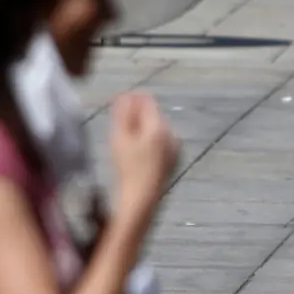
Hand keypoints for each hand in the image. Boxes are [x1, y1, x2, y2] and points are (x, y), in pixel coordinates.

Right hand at [109, 92, 179, 215]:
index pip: (148, 101)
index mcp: (160, 126)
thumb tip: (124, 95)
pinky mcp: (173, 159)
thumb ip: (123, 114)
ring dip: (143, 127)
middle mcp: (172, 133)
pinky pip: (161, 141)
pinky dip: (150, 140)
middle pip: (153, 114)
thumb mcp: (120, 137)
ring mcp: (175, 147)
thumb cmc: (127, 167)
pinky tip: (138, 150)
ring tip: (126, 135)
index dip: (132, 98)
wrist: (142, 197)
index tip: (118, 100)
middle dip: (137, 113)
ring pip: (158, 128)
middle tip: (119, 118)